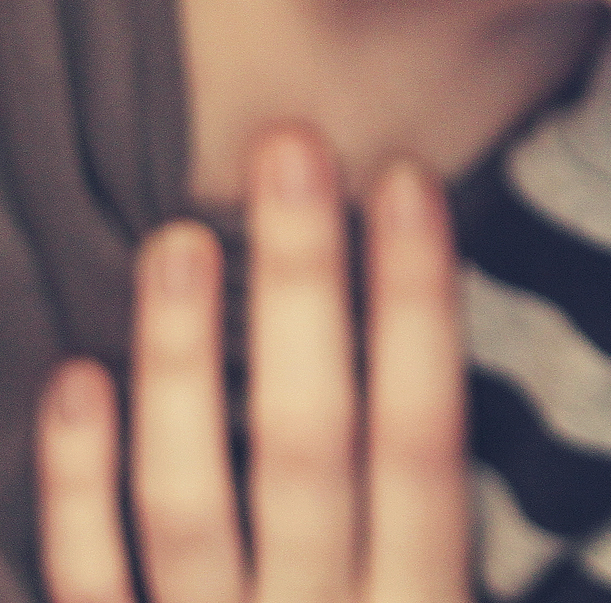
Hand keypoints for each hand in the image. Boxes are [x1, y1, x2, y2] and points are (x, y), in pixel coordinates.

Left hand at [36, 125, 469, 602]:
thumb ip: (430, 528)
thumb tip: (436, 350)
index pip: (425, 439)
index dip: (417, 307)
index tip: (406, 181)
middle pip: (308, 445)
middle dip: (300, 289)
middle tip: (288, 147)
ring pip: (188, 503)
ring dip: (181, 363)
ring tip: (175, 237)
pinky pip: (88, 583)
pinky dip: (77, 485)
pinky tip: (77, 378)